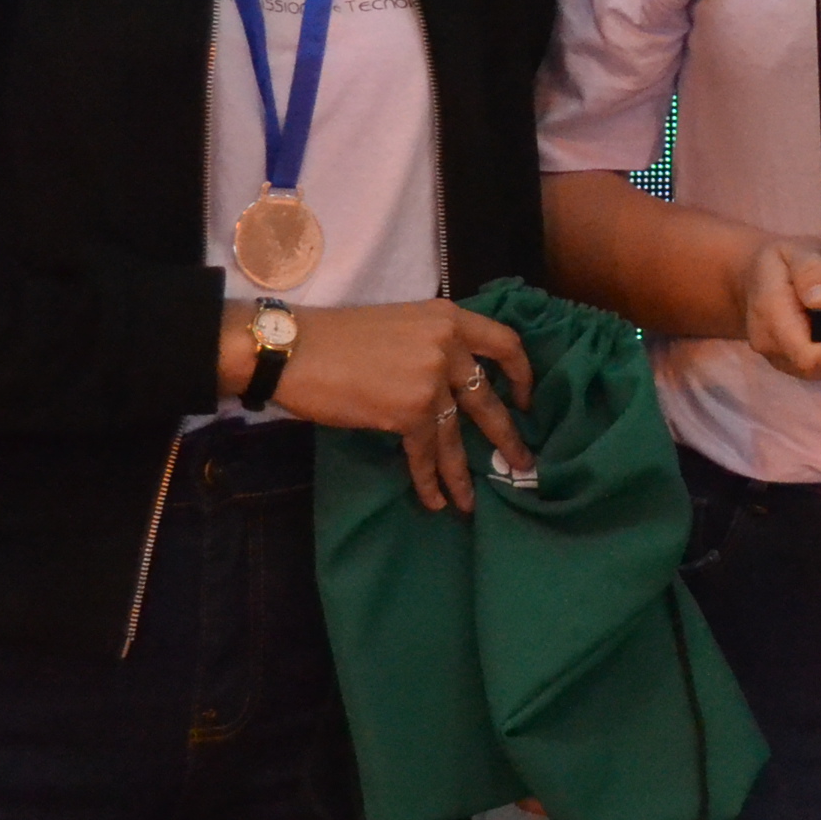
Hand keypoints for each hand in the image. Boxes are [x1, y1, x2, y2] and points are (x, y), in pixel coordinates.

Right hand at [265, 300, 533, 513]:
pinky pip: (425, 452)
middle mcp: (447, 345)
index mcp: (447, 318)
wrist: (293, 350)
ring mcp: (430, 379)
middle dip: (506, 436)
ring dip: (464, 472)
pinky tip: (436, 501)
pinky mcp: (408, 411)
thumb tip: (450, 382)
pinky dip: (430, 480)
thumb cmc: (336, 337)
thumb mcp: (399, 324)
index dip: (522, 373)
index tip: (527, 400)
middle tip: (524, 462)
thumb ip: (431, 345)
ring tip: (473, 501)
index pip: (505, 342)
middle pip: (486, 397)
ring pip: (455, 434)